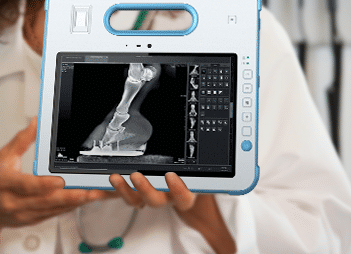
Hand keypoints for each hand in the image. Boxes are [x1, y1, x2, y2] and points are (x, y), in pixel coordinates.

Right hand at [0, 118, 116, 246]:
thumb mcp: (4, 155)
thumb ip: (21, 140)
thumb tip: (35, 122)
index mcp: (6, 183)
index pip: (26, 185)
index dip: (44, 184)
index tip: (60, 181)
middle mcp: (14, 202)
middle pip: (45, 201)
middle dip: (70, 196)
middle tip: (90, 191)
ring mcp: (23, 214)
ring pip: (52, 210)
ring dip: (74, 203)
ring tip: (93, 195)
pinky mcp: (31, 220)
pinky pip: (52, 215)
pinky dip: (68, 208)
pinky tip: (81, 201)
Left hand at [109, 172, 235, 253]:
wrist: (189, 187)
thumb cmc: (197, 177)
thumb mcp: (211, 172)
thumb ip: (227, 167)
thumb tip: (247, 151)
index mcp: (187, 194)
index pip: (185, 196)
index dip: (178, 190)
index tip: (172, 176)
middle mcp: (169, 197)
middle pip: (157, 200)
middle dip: (145, 190)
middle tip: (136, 176)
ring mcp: (152, 194)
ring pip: (138, 199)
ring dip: (125, 190)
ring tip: (116, 178)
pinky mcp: (138, 191)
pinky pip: (125, 195)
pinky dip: (113, 190)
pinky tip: (103, 183)